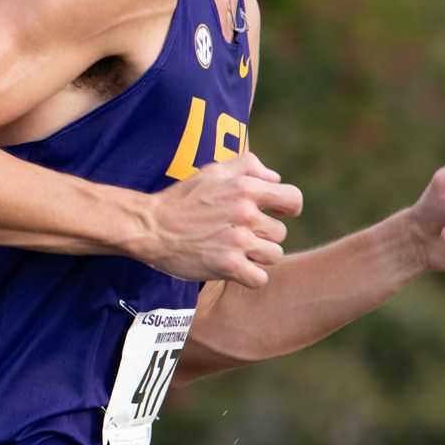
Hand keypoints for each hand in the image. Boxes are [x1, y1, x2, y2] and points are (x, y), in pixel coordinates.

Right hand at [141, 151, 304, 287]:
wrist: (152, 226)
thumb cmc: (183, 198)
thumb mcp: (214, 170)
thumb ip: (249, 166)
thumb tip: (275, 178)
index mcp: (246, 188)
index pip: (293, 199)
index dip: (288, 208)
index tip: (276, 214)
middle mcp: (246, 213)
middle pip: (280, 233)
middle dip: (264, 235)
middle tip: (239, 235)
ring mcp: (238, 241)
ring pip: (273, 256)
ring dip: (257, 256)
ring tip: (235, 251)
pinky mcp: (228, 267)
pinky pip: (259, 278)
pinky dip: (249, 277)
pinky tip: (234, 268)